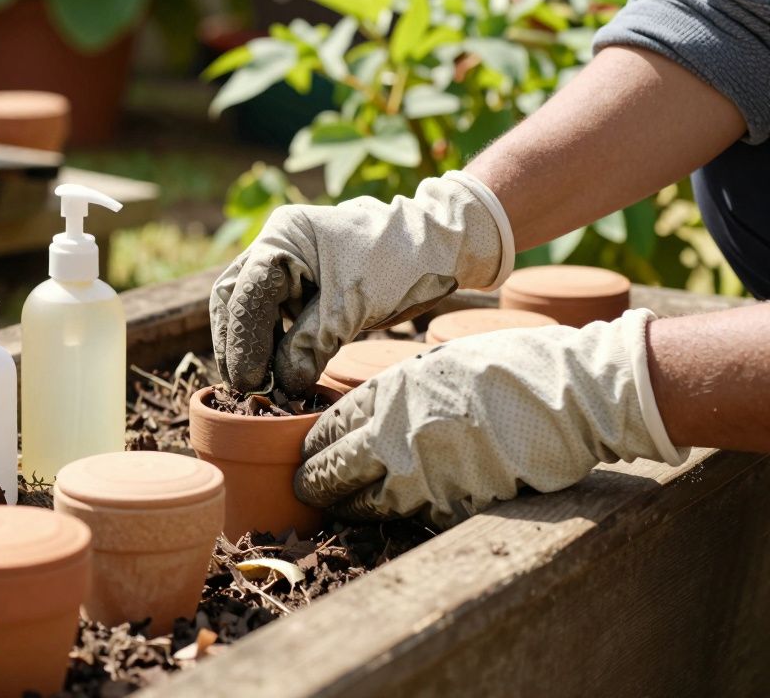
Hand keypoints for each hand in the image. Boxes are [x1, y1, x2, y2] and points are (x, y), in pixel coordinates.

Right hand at [210, 171, 512, 394]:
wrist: (434, 248)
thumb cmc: (397, 263)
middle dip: (235, 345)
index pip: (248, 292)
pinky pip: (268, 318)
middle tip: (244, 389)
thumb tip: (282, 384)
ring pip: (245, 310)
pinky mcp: (295, 286)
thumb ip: (312, 343)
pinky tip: (273, 374)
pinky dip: (267, 346)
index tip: (251, 381)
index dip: (244, 340)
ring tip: (257, 388)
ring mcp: (281, 265)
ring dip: (248, 348)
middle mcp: (273, 245)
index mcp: (284, 235)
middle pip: (233, 298)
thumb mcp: (353, 305)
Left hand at [293, 309, 687, 527]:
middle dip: (314, 481)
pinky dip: (397, 517)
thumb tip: (365, 413)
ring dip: (346, 506)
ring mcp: (426, 474)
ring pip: (365, 504)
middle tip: (305, 487)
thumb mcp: (440, 362)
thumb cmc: (511, 367)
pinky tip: (390, 513)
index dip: (311, 446)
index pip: (328, 428)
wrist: (575, 395)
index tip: (304, 453)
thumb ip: (398, 390)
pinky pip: (411, 517)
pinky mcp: (456, 504)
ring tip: (335, 506)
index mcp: (391, 392)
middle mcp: (398, 435)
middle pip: (333, 470)